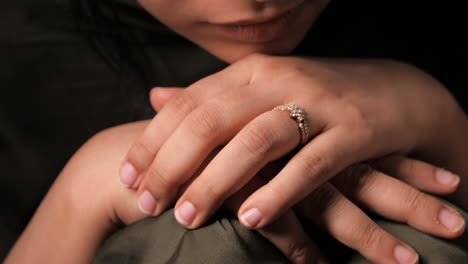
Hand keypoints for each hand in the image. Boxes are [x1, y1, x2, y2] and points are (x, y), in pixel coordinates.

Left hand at [121, 54, 462, 227]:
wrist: (395, 92)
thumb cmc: (317, 98)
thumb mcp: (261, 90)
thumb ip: (210, 97)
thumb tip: (154, 97)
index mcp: (250, 72)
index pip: (187, 104)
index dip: (152, 141)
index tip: (128, 178)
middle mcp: (278, 80)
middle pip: (211, 121)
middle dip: (172, 165)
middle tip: (148, 204)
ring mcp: (317, 103)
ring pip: (255, 141)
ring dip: (215, 181)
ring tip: (187, 218)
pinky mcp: (353, 130)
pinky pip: (310, 164)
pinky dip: (278, 192)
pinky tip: (249, 218)